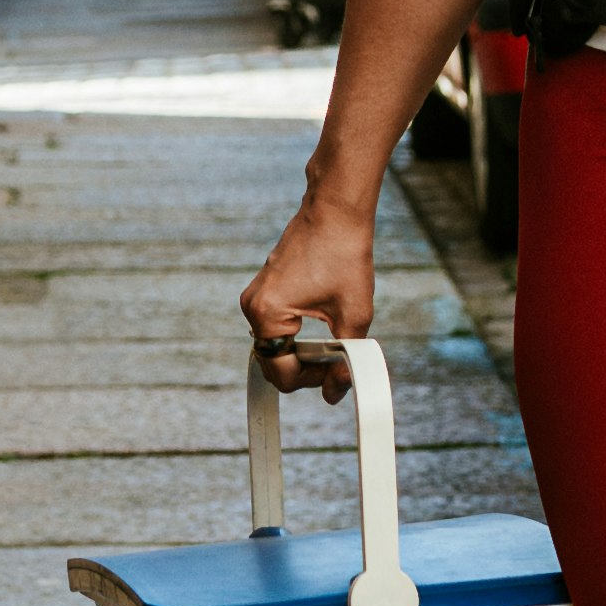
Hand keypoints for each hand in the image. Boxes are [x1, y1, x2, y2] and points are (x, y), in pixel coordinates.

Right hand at [239, 183, 381, 389]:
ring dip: (302, 351)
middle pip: (274, 363)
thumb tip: (334, 393)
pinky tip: (323, 322)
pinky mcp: (263, 291)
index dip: (313, 381)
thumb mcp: (353, 314)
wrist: (335, 212)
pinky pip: (276, 327)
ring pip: (275, 346)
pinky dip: (297, 334)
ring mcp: (255, 298)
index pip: (282, 374)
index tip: (338, 371)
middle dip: (306, 368)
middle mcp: (253, 308)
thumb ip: (344, 360)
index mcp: (268, 315)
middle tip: (338, 358)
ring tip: (333, 337)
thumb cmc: (344, 256)